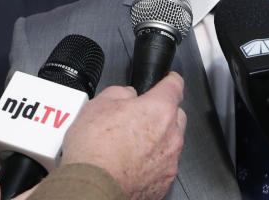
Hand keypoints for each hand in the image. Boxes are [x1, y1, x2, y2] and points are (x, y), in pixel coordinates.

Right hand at [59, 71, 185, 199]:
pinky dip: (152, 163)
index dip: (169, 80)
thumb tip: (126, 96)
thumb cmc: (94, 151)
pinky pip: (163, 166)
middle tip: (139, 118)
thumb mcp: (98, 104)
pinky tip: (131, 164)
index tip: (168, 80)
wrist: (92, 188)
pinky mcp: (163, 183)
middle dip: (162, 113)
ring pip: (170, 142)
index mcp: (159, 110)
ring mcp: (169, 161)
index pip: (175, 85)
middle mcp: (171, 135)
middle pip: (176, 116)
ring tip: (129, 146)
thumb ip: (120, 93)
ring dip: (157, 140)